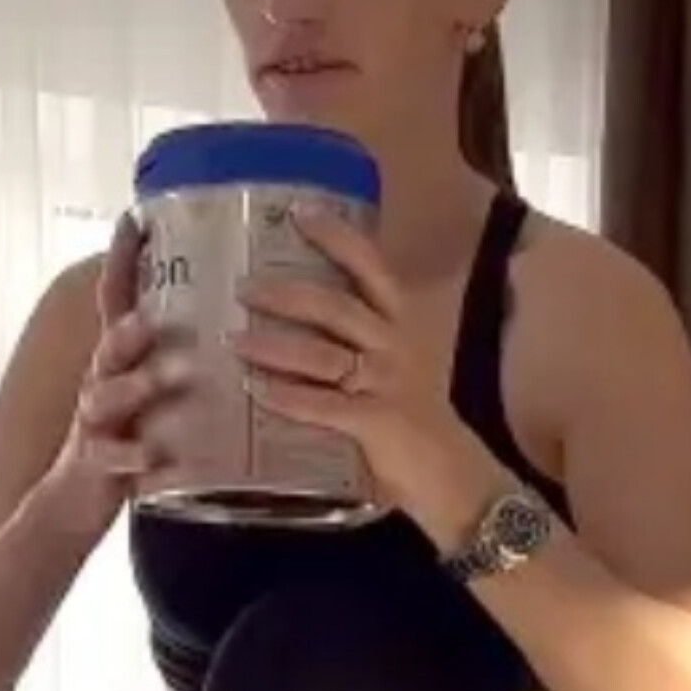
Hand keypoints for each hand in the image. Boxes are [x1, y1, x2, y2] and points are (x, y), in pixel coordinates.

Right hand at [41, 214, 194, 535]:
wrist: (77, 502)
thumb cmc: (133, 437)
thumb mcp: (153, 390)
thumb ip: (179, 354)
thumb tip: (233, 315)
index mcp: (120, 360)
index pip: (118, 300)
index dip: (121, 260)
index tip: (134, 217)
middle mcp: (103, 381)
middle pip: (111, 344)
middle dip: (130, 325)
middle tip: (155, 311)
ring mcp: (97, 424)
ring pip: (107, 396)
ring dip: (135, 385)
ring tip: (162, 379)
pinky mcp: (99, 466)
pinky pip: (113, 460)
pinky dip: (131, 457)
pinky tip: (150, 456)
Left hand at [232, 207, 492, 547]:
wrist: (456, 477)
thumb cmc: (419, 421)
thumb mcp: (400, 367)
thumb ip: (361, 342)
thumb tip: (299, 319)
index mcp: (403, 326)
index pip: (372, 269)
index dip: (337, 238)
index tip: (297, 212)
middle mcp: (396, 346)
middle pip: (336, 306)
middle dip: (284, 294)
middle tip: (242, 287)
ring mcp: (388, 383)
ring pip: (322, 353)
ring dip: (273, 345)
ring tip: (234, 339)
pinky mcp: (376, 422)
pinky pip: (323, 405)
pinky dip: (287, 398)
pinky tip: (256, 392)